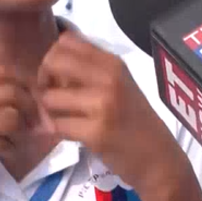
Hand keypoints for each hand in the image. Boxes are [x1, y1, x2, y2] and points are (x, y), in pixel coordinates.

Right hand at [0, 66, 36, 200]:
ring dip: (21, 132)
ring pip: (9, 117)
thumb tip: (27, 92)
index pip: (1, 72)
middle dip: (30, 109)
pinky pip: (1, 143)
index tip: (31, 102)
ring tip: (17, 140)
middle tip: (32, 125)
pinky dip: (11, 149)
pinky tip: (7, 153)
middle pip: (10, 92)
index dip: (24, 84)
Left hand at [38, 31, 187, 195]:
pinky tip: (70, 134)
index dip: (53, 58)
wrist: (158, 159)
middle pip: (53, 62)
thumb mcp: (120, 84)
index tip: (57, 77)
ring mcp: (103, 105)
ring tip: (62, 119)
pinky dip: (57, 131)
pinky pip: (58, 126)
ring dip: (49, 111)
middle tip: (52, 97)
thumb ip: (91, 69)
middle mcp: (109, 78)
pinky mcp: (96, 132)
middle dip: (43, 81)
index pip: (66, 41)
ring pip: (50, 98)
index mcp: (113, 63)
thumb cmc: (135, 121)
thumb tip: (52, 59)